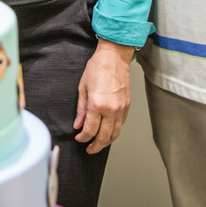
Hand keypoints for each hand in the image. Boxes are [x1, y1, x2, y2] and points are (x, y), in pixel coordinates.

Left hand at [74, 39, 133, 153]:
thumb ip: (81, 109)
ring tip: (99, 145)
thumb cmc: (98, 67)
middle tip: (89, 149)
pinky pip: (121, 125)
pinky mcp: (127, 106)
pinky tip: (108, 133)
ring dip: (106, 142)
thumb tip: (78, 124)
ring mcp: (121, 109)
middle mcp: (110, 109)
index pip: (90, 130)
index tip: (79, 139)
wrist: (114, 57)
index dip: (83, 138)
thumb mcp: (82, 87)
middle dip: (95, 146)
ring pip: (115, 134)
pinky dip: (114, 132)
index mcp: (97, 104)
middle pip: (103, 137)